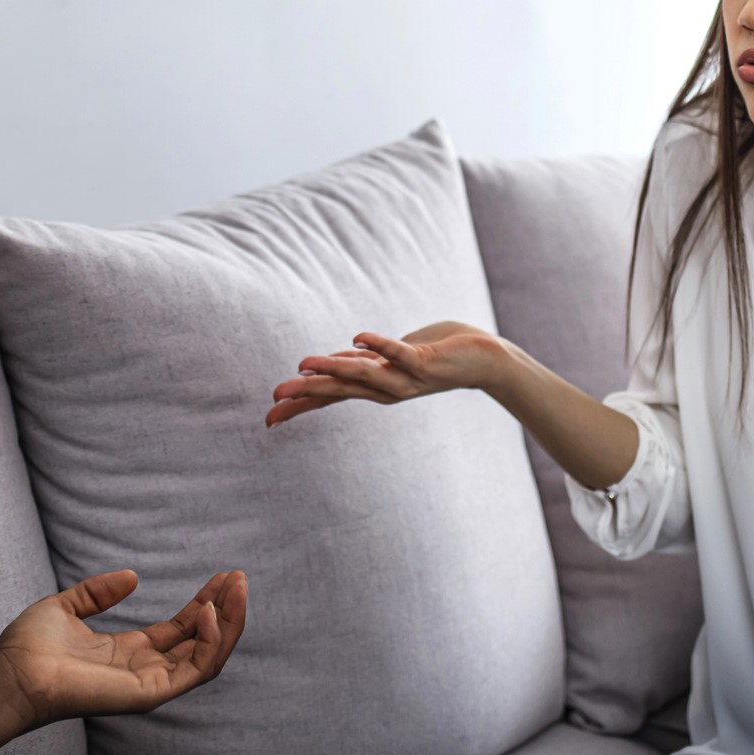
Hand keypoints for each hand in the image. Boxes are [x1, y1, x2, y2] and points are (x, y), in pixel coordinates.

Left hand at [0, 569, 248, 724]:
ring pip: (208, 657)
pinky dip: (209, 641)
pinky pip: (195, 669)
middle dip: (225, 611)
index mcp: (130, 654)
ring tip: (236, 589)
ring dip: (228, 623)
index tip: (222, 577)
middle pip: (201, 643)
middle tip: (238, 578)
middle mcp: (145, 671)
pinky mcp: (149, 694)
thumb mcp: (68, 606)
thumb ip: (99, 592)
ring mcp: (150, 685)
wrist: (13, 672)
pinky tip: (208, 610)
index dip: (204, 603)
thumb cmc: (30, 647)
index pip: (181, 630)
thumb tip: (132, 575)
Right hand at [265, 321, 505, 427]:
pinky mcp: (425, 361)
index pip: (331, 399)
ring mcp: (405, 377)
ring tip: (304, 365)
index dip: (301, 407)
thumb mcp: (388, 359)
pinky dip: (380, 345)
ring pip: (364, 375)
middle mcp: (387, 389)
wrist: (483, 360)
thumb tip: (327, 363)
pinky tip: (358, 337)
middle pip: (340, 392)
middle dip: (306, 393)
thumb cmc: (433, 355)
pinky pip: (399, 353)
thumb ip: (360, 362)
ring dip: (335, 369)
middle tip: (275, 397)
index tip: (270, 418)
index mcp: (375, 388)